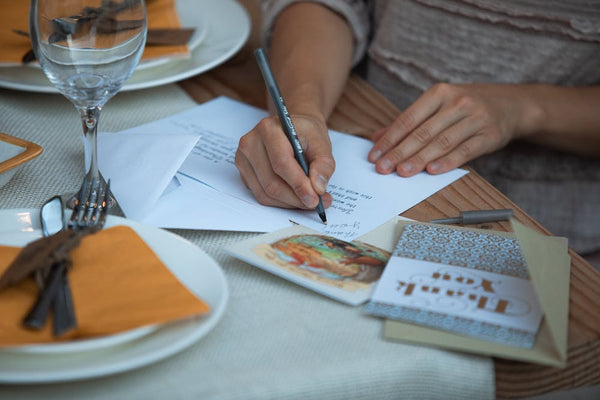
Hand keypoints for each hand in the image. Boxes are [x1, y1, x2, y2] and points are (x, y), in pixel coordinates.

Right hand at [235, 113, 334, 208]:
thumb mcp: (322, 143)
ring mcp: (244, 159)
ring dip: (289, 203)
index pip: (281, 163)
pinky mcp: (244, 173)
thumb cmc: (305, 134)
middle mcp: (251, 143)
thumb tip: (318, 188)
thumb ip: (324, 165)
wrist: (291, 129)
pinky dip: (281, 201)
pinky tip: (295, 196)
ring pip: (265, 194)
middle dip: (296, 198)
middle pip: (271, 183)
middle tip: (316, 203)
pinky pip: (261, 195)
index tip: (314, 199)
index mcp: (269, 129)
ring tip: (308, 201)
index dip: (298, 184)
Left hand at [368, 83, 530, 175]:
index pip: (408, 118)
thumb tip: (377, 138)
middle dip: (400, 152)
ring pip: (442, 142)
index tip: (374, 155)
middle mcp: (457, 102)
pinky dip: (448, 161)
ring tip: (402, 172)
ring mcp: (475, 118)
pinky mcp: (490, 135)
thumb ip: (408, 122)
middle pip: (423, 132)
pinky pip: (466, 150)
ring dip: (420, 159)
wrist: (511, 104)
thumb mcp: (438, 106)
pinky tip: (432, 171)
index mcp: (439, 93)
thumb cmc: (465, 106)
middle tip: (383, 168)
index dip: (390, 138)